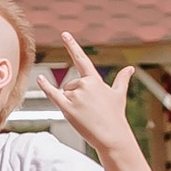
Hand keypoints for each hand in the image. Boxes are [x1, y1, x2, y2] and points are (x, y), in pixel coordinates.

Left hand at [46, 32, 133, 153]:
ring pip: (65, 92)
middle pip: (71, 84)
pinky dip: (45, 86)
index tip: (64, 34)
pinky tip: (40, 78)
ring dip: (71, 102)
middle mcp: (84, 85)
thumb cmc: (115, 116)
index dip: (73, 46)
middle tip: (90, 109)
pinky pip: (53, 94)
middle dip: (76, 95)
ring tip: (85, 114)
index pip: (82, 60)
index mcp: (95, 80)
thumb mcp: (119, 95)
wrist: (112, 136)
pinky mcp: (67, 108)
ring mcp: (75, 97)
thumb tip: (131, 69)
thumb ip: (122, 79)